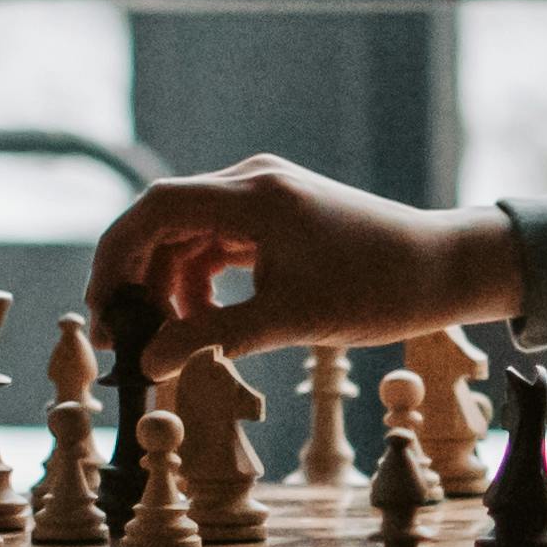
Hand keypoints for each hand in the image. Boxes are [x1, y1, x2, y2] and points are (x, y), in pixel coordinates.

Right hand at [90, 159, 514, 364]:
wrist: (443, 269)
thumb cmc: (376, 291)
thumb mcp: (287, 320)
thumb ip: (211, 338)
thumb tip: (150, 364)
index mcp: (253, 195)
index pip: (156, 209)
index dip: (115, 257)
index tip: (102, 310)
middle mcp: (253, 183)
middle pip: (166, 221)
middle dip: (139, 277)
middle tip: (125, 337)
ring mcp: (266, 196)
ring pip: (191, 236)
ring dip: (171, 284)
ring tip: (168, 340)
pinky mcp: (279, 215)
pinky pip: (220, 242)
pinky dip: (203, 279)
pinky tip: (203, 321)